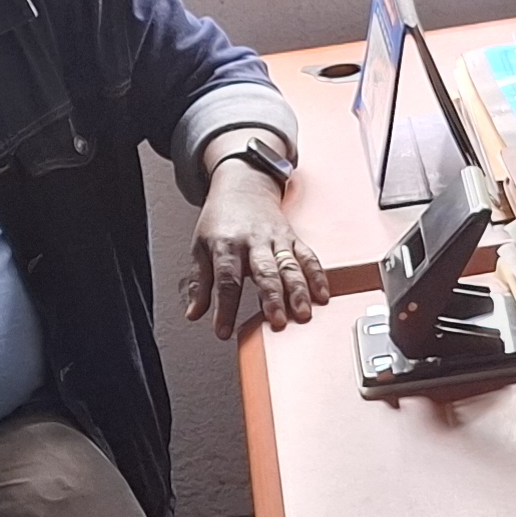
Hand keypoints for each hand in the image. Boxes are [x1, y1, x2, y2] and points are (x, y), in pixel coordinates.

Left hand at [185, 165, 324, 340]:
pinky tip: (321, 295)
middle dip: (272, 298)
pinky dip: (316, 276)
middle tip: (276, 321)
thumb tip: (193, 313)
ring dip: (298, 291)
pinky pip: (307, 257)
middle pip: (264, 272)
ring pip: (289, 266)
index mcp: (226, 244)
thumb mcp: (200, 247)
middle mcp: (253, 242)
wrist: (243, 186)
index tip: (222, 331)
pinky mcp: (292, 238)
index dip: (225, 308)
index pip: (226, 280)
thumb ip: (199, 283)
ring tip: (303, 313)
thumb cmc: (221, 220)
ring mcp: (275, 239)